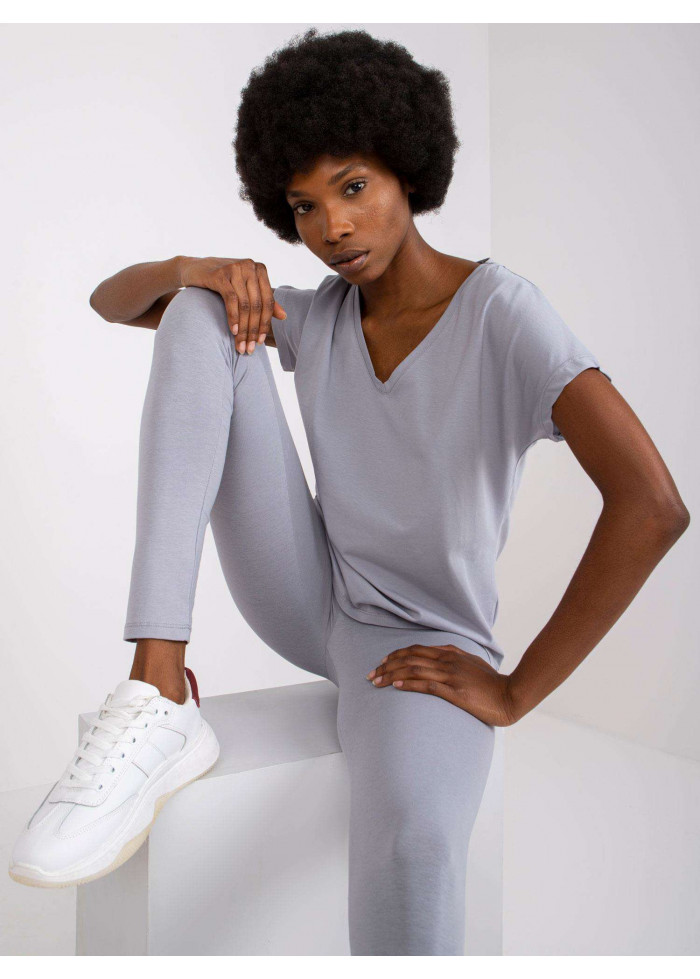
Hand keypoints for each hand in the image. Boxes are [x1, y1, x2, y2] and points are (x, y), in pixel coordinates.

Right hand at [179, 257, 286, 354]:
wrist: (194, 269)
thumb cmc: (223, 280)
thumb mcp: (245, 289)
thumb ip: (263, 300)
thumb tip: (284, 316)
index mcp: (260, 270)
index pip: (268, 302)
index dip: (265, 324)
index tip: (260, 342)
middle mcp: (250, 266)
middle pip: (257, 305)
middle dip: (253, 330)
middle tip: (249, 348)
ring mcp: (235, 268)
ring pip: (245, 305)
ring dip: (244, 329)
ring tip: (240, 345)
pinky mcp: (220, 274)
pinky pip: (231, 300)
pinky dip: (233, 317)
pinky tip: (234, 331)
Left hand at [366, 643, 518, 726]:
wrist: (511, 695)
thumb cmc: (492, 683)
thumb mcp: (472, 663)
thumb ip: (455, 659)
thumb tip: (439, 657)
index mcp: (451, 653)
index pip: (416, 650)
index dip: (396, 655)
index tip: (381, 662)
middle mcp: (448, 661)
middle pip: (410, 658)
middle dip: (386, 665)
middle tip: (370, 674)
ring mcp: (451, 676)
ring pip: (414, 670)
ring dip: (391, 674)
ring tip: (376, 681)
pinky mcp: (455, 693)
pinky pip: (427, 685)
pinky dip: (409, 684)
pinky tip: (396, 685)